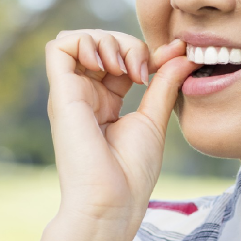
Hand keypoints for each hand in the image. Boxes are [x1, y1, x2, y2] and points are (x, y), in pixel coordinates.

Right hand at [45, 30, 197, 234]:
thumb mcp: (154, 119)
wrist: (113, 200)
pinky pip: (58, 48)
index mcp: (106, 103)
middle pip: (99, 44)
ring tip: (126, 69)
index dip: (145, 51)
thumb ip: (164, 84)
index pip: (120, 58)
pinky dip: (86, 42)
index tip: (173, 59)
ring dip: (107, 41)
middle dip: (128, 43)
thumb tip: (182, 54)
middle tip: (144, 70)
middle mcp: (85, 95)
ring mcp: (71, 94)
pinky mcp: (61, 94)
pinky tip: (109, 65)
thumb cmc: (132, 172)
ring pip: (78, 40)